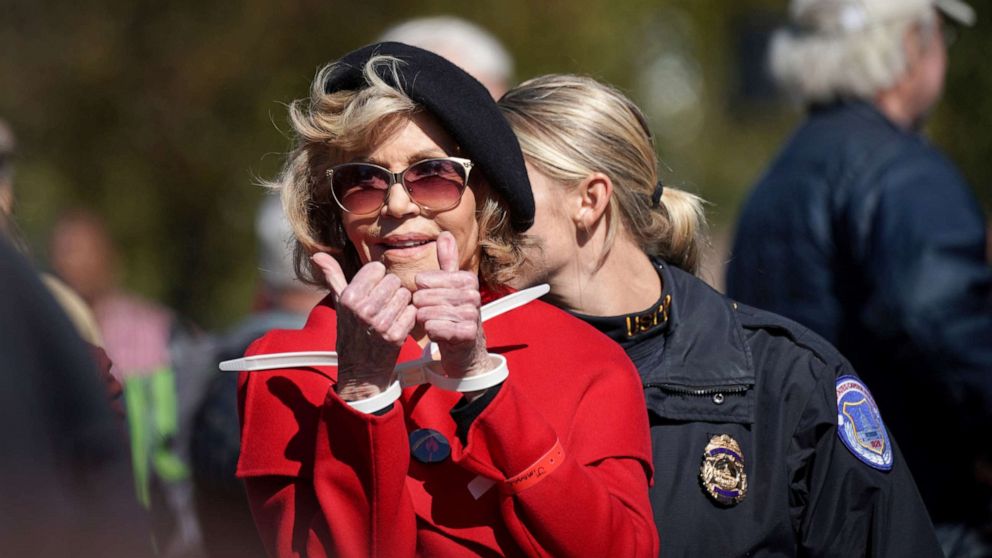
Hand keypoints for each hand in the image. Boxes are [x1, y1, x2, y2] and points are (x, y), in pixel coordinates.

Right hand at [311, 253, 415, 400]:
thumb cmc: (351, 329)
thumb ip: (332, 275)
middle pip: (393, 279)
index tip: (372, 289)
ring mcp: (381, 324)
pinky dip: (408, 317)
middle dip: (390, 289)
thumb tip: (318, 253)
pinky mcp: (397, 336)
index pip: (377, 268)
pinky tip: (397, 323)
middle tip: (382, 303)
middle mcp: (364, 310)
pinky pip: (413, 312)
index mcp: (349, 298)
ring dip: (400, 302)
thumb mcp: (339, 301)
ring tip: (389, 313)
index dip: (377, 278)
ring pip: (405, 294)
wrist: (360, 368)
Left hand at [413, 232, 490, 380]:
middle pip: (425, 297)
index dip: (420, 290)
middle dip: (420, 307)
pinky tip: (437, 332)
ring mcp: (472, 315)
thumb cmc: (452, 313)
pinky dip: (431, 332)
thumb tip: (445, 234)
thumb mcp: (449, 285)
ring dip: (424, 320)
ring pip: (429, 313)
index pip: (426, 280)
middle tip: (425, 312)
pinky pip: (436, 328)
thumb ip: (447, 260)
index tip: (426, 295)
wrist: (465, 347)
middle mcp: (473, 295)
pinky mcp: (468, 333)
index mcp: (467, 279)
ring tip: (431, 322)